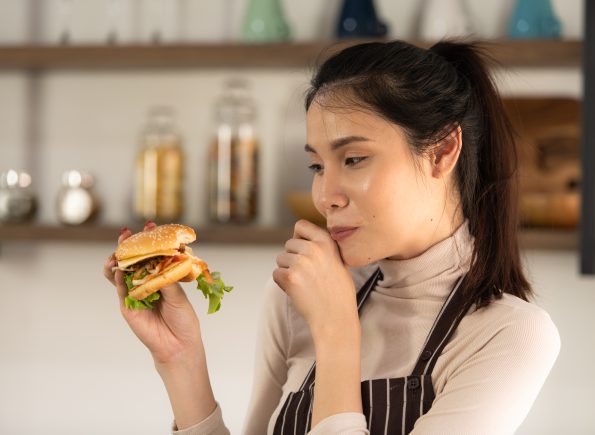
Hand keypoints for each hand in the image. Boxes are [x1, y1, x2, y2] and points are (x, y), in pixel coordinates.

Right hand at [103, 221, 201, 366]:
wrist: (178, 344)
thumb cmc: (183, 319)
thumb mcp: (178, 296)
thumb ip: (166, 280)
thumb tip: (157, 263)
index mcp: (160, 276)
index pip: (152, 253)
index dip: (149, 239)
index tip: (150, 224)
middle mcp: (145, 282)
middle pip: (132, 259)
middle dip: (129, 244)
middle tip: (127, 232)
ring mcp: (134, 293)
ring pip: (120, 272)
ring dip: (117, 260)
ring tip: (118, 251)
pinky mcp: (127, 307)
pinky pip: (120, 290)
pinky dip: (118, 279)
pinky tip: (119, 270)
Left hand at [273, 220, 359, 344]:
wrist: (335, 318)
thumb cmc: (338, 292)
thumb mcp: (338, 261)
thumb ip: (321, 248)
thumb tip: (301, 238)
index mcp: (326, 242)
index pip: (301, 225)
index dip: (299, 236)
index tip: (304, 248)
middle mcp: (313, 249)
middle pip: (288, 244)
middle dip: (293, 257)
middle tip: (306, 274)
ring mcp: (300, 263)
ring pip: (281, 259)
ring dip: (287, 270)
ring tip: (304, 284)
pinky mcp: (289, 278)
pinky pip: (276, 274)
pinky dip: (283, 283)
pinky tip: (298, 291)